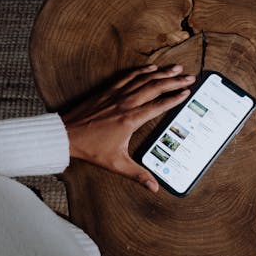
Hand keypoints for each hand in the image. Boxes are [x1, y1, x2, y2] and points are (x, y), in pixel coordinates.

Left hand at [61, 64, 194, 192]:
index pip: (158, 106)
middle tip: (189, 77)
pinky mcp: (108, 91)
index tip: (187, 93)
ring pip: (144, 79)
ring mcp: (117, 95)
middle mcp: (126, 104)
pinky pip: (129, 77)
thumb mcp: (116, 164)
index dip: (174, 98)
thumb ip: (138, 174)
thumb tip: (154, 188)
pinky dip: (142, 71)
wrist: (66, 135)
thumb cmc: (90, 148)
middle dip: (175, 82)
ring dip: (162, 73)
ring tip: (177, 68)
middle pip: (155, 88)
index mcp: (130, 120)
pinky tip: (152, 68)